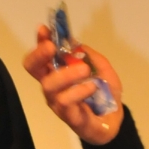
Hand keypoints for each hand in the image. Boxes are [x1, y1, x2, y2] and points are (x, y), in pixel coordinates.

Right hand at [22, 28, 124, 144]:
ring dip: (66, 74)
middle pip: (33, 69)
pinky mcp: (69, 117)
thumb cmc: (104, 93)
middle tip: (52, 47)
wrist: (116, 119)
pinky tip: (92, 87)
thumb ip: (89, 55)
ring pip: (49, 86)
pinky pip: (66, 102)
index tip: (44, 29)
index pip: (41, 55)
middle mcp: (52, 87)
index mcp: (57, 73)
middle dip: (39, 55)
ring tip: (84, 70)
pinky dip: (79, 91)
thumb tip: (75, 42)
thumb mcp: (101, 68)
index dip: (39, 42)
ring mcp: (58, 103)